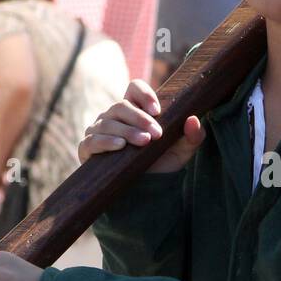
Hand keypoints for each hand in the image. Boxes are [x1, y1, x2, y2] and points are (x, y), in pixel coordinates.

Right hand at [78, 79, 204, 172]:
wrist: (142, 192)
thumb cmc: (160, 164)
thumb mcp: (181, 152)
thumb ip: (192, 137)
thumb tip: (193, 119)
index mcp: (135, 110)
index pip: (134, 88)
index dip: (144, 94)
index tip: (157, 110)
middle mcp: (114, 117)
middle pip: (121, 106)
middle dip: (140, 119)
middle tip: (156, 134)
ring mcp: (98, 131)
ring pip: (108, 123)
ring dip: (127, 131)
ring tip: (143, 142)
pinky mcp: (87, 149)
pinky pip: (92, 141)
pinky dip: (106, 142)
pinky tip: (120, 146)